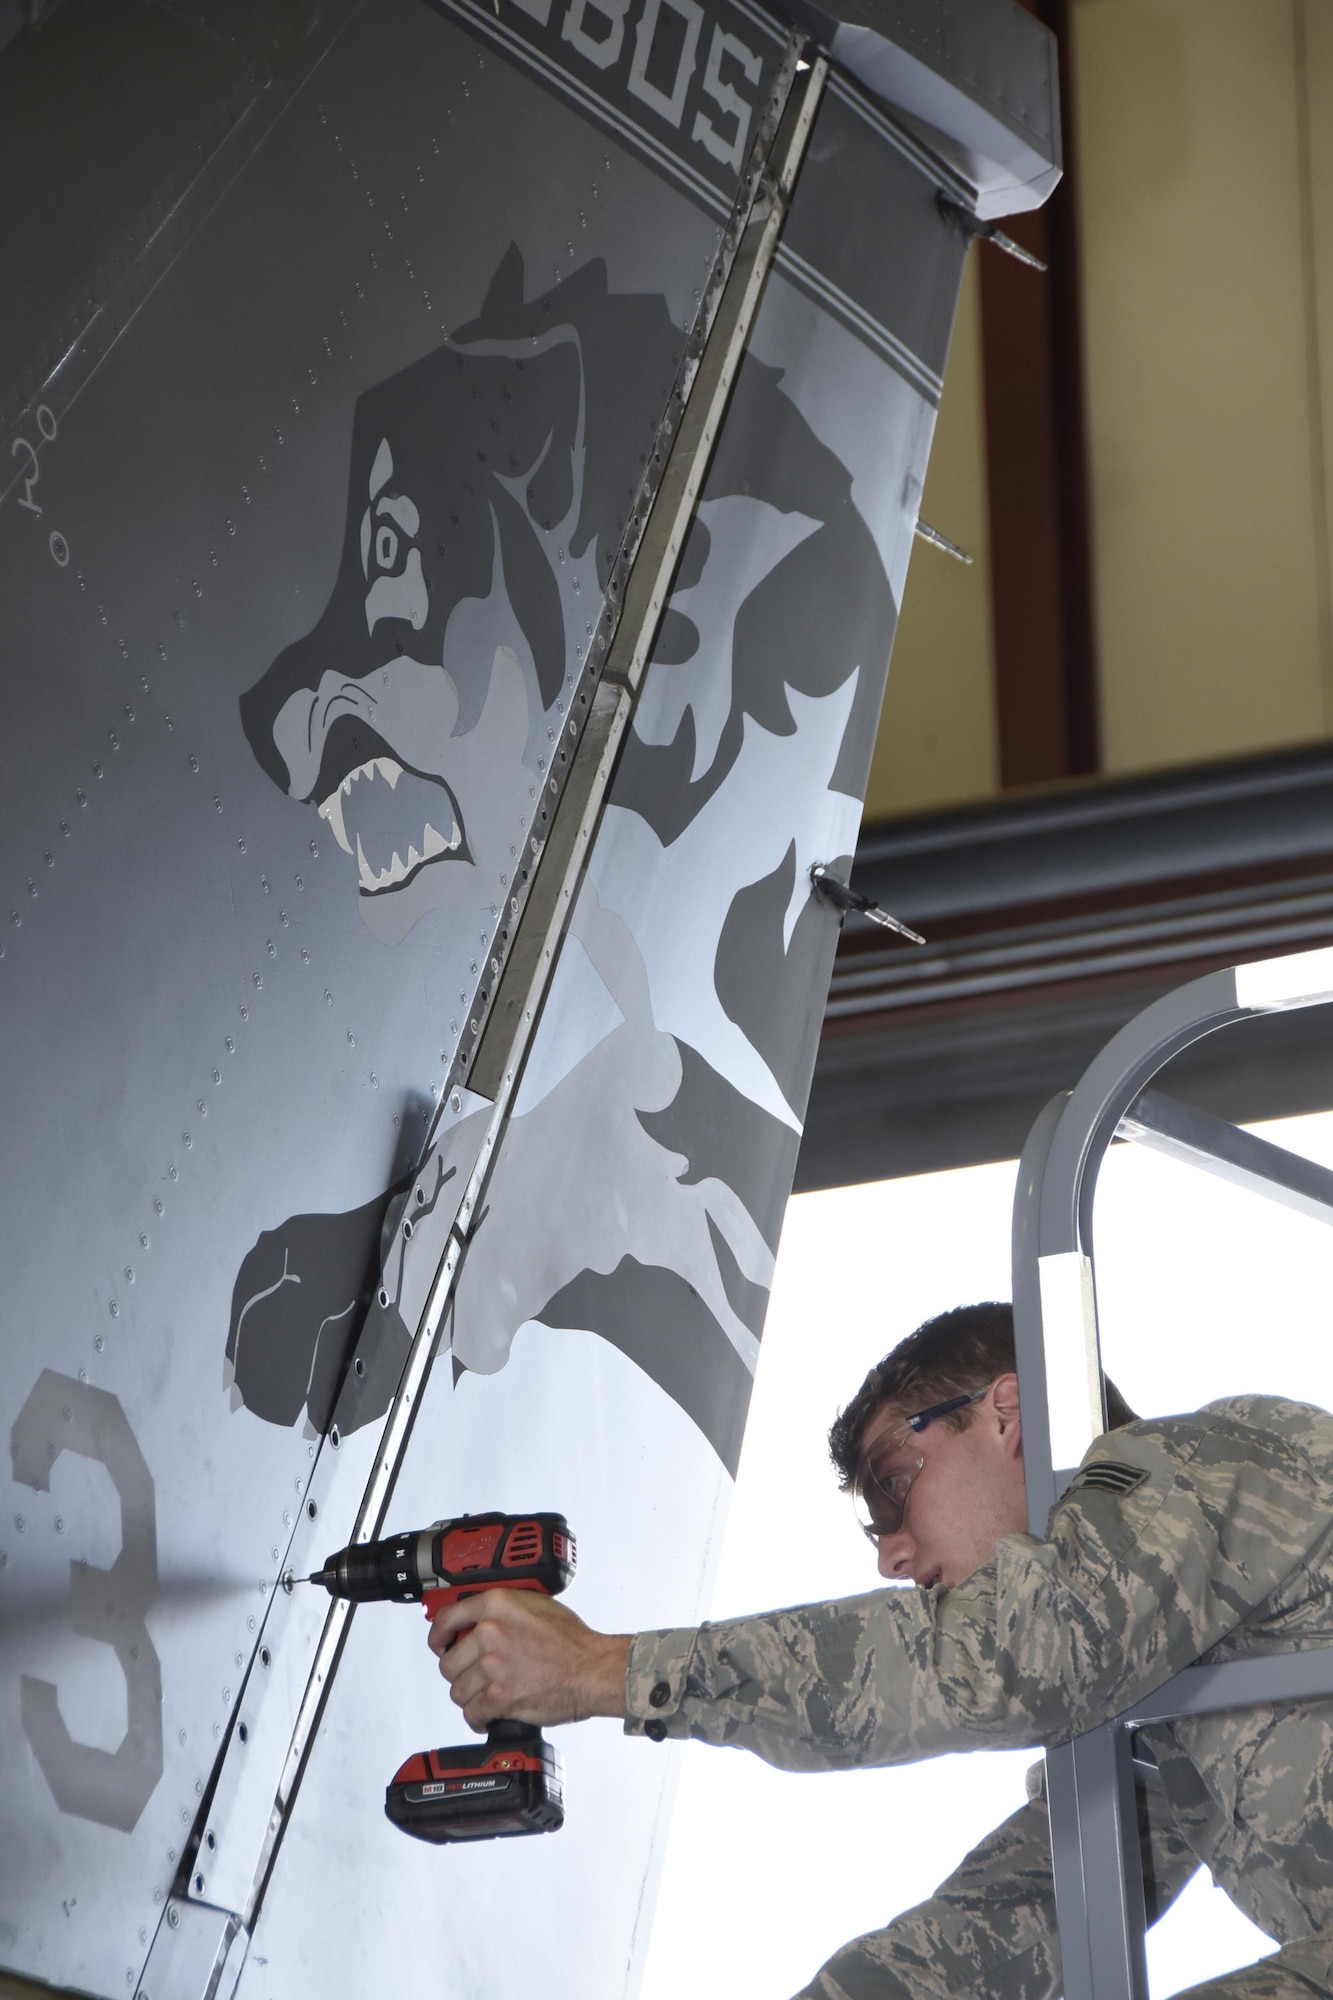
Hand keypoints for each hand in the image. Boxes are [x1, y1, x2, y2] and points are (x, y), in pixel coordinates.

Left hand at [428, 1589, 631, 1730]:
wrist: (592, 1669)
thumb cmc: (572, 1641)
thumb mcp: (537, 1606)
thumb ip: (505, 1610)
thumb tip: (482, 1620)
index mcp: (497, 1605)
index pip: (446, 1618)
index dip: (437, 1637)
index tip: (439, 1645)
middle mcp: (490, 1632)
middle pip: (449, 1662)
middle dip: (460, 1674)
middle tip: (473, 1678)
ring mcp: (494, 1666)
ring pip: (458, 1690)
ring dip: (469, 1698)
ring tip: (485, 1697)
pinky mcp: (500, 1696)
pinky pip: (472, 1713)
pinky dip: (478, 1719)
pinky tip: (488, 1716)